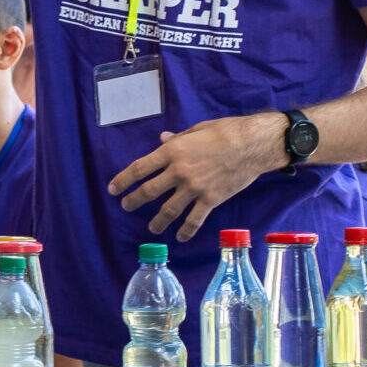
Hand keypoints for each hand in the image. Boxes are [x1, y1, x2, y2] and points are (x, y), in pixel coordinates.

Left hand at [107, 112, 284, 241]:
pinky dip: (185, 230)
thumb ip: (177, 139)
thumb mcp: (197, 130)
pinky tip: (180, 237)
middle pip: (149, 191)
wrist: (253, 144)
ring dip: (157, 221)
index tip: (113, 189)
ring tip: (151, 227)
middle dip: (134, 201)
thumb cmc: (226, 131)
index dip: (123, 180)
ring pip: (168, 210)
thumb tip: (162, 139)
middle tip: (126, 206)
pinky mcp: (211, 199)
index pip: (139, 168)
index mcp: (172, 152)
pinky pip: (194, 220)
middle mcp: (179, 171)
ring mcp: (194, 188)